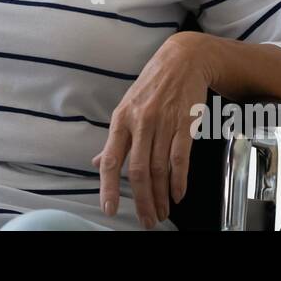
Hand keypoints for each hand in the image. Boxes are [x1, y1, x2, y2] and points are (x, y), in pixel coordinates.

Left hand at [92, 32, 213, 227]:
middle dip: (142, 200)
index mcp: (121, 120)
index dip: (108, 187)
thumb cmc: (152, 85)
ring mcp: (163, 123)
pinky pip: (180, 158)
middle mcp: (140, 123)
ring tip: (162, 212)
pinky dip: (180, 180)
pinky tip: (178, 194)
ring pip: (159, 169)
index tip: (110, 209)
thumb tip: (96, 162)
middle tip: (147, 220)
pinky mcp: (185, 124)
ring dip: (161, 196)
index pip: (110, 159)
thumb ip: (114, 139)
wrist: (182, 60)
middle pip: (138, 171)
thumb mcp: (126, 107)